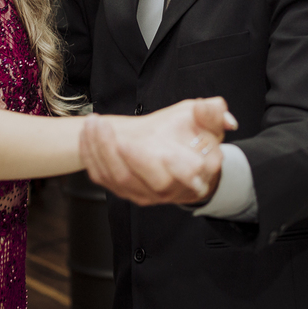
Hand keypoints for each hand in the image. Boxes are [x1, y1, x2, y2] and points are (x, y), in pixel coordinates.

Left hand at [80, 97, 236, 205]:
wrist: (183, 154)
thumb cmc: (196, 137)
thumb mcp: (208, 120)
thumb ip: (213, 114)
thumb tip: (221, 116)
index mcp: (192, 174)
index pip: (170, 177)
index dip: (147, 162)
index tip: (131, 140)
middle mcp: (167, 190)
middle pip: (134, 179)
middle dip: (113, 152)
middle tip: (102, 124)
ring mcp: (144, 194)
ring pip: (114, 179)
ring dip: (97, 151)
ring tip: (92, 123)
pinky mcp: (126, 191)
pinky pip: (103, 178)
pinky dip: (90, 157)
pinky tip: (87, 135)